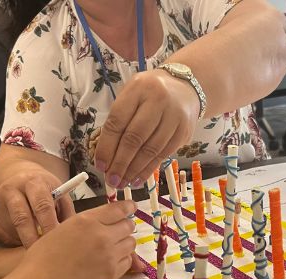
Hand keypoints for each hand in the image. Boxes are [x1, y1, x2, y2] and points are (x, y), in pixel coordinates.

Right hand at [0, 162, 74, 246]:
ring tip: (37, 246)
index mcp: (34, 182)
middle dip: (33, 239)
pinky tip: (24, 239)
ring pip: (11, 228)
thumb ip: (66, 214)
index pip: (42, 206)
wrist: (20, 177)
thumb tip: (70, 236)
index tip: (56, 243)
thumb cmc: (46, 192)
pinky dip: (15, 241)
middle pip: (22, 218)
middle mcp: (13, 188)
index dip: (49, 226)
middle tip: (43, 255)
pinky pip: (2, 234)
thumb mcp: (60, 195)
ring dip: (25, 241)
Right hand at [17, 200, 137, 278]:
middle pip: (128, 225)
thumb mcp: (61, 231)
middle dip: (124, 227)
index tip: (131, 207)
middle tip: (118, 231)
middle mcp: (102, 235)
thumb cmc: (41, 260)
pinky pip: (127, 262)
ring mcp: (109, 255)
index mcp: (86, 220)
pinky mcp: (111, 274)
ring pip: (131, 244)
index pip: (118, 209)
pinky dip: (122, 260)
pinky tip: (110, 262)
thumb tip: (100, 223)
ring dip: (124, 244)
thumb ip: (83, 225)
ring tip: (113, 248)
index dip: (127, 207)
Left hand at [94, 69, 199, 189]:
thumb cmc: (149, 95)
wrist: (185, 88)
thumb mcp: (131, 96)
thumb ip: (119, 121)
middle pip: (135, 137)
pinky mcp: (184, 132)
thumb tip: (106, 157)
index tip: (99, 165)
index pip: (117, 121)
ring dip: (134, 170)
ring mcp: (174, 116)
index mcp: (138, 89)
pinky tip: (137, 180)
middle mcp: (158, 100)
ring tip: (122, 183)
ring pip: (150, 149)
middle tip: (111, 181)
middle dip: (120, 163)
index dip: (107, 146)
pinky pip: (163, 155)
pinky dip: (148, 170)